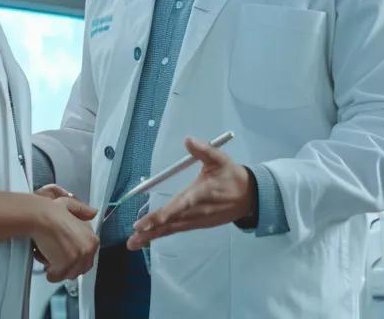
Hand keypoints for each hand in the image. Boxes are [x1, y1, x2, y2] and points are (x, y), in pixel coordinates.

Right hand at [29, 189, 97, 281]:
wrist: (38, 217)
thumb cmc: (49, 212)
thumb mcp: (70, 206)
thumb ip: (83, 211)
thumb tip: (92, 213)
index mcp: (92, 239)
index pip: (88, 260)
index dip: (73, 259)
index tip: (65, 257)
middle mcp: (88, 249)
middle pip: (79, 269)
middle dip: (66, 266)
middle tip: (55, 258)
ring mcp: (78, 257)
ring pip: (67, 274)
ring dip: (57, 270)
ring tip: (48, 257)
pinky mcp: (65, 264)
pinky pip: (57, 276)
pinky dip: (49, 273)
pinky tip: (45, 261)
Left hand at [127, 137, 253, 250]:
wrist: (250, 197)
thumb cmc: (231, 176)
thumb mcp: (220, 159)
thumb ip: (204, 150)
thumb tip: (188, 140)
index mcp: (201, 194)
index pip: (179, 206)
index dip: (162, 215)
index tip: (146, 223)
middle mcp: (197, 210)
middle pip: (171, 222)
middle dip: (151, 230)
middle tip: (133, 239)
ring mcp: (197, 220)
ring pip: (172, 228)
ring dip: (153, 236)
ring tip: (134, 243)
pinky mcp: (198, 224)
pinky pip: (177, 229)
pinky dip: (163, 233)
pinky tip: (149, 238)